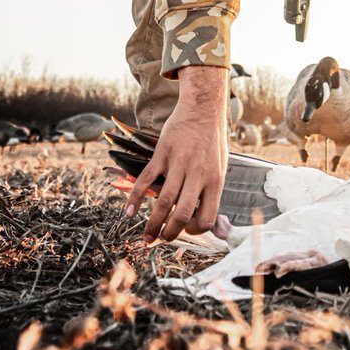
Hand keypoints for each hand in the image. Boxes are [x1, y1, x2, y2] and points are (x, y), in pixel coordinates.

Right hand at [124, 66, 228, 241]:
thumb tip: (205, 221)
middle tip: (161, 240)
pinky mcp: (162, 153)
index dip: (194, 230)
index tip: (185, 229)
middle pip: (182, 214)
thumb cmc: (212, 142)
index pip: (206, 218)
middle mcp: (197, 174)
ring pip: (164, 201)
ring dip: (152, 224)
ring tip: (147, 237)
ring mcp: (178, 163)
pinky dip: (135, 198)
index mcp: (214, 181)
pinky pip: (146, 180)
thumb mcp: (221, 167)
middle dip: (169, 233)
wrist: (203, 109)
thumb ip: (211, 192)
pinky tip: (128, 212)